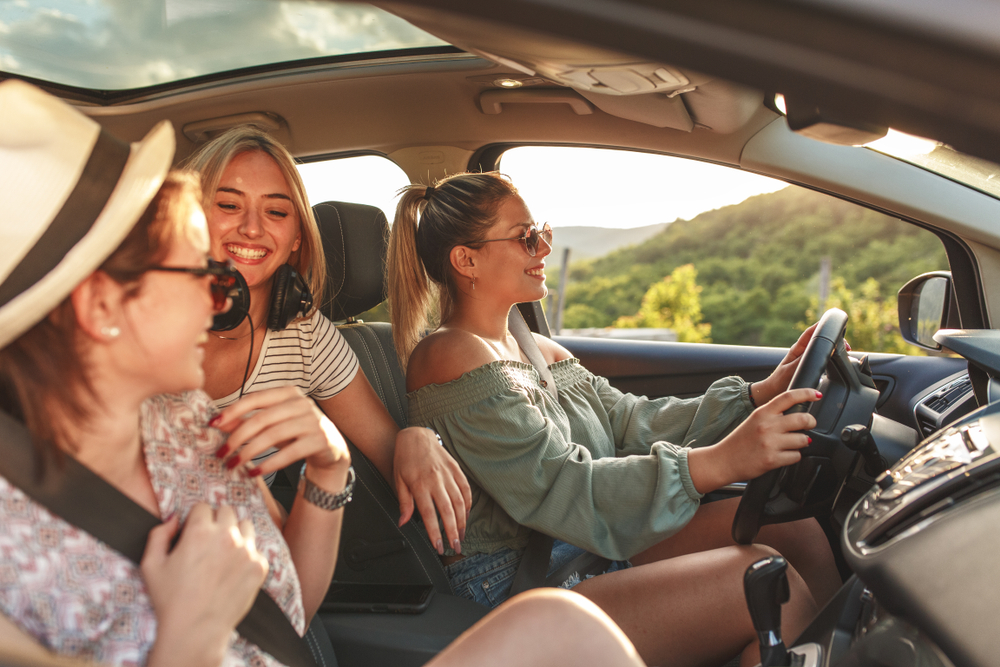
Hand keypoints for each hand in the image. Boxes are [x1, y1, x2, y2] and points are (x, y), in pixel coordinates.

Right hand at [142, 504, 267, 666]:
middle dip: (216, 522)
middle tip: (208, 542)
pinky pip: (256, 549)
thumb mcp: (151, 565)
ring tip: (223, 553)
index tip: (194, 532)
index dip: (196, 519)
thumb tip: (174, 519)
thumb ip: (159, 534)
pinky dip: (246, 555)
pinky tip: (233, 570)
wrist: (196, 630)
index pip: (203, 506)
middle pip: (226, 511)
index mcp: (200, 532)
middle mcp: (227, 536)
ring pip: (245, 525)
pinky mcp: (259, 566)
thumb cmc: (171, 600)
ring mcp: (246, 550)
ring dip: (235, 533)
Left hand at [212, 386, 350, 479]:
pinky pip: (289, 453)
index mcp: (288, 393)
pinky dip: (269, 463)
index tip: (213, 424)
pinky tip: (254, 471)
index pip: (255, 398)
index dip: (233, 411)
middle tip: (221, 452)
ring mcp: (313, 421)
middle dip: (238, 437)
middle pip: (262, 419)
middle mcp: (302, 404)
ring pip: (273, 435)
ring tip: (234, 464)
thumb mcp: (272, 425)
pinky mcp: (319, 440)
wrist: (331, 448)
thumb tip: (218, 423)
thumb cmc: (296, 433)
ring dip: (249, 451)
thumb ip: (248, 421)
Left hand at [394, 427, 472, 554]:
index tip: (439, 547)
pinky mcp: (456, 469)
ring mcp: (448, 474)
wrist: (416, 436)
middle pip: (448, 511)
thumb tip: (403, 523)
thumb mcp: (398, 481)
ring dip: (462, 521)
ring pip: (459, 502)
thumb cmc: (404, 460)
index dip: (435, 533)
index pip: (429, 515)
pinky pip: (465, 489)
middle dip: (453, 532)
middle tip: (455, 548)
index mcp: (419, 485)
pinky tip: (466, 515)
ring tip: (461, 536)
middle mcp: (436, 480)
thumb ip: (404, 503)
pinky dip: (468, 504)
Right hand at [689, 388, 820, 492]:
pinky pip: (796, 456)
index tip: (816, 394)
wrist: (723, 460)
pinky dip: (793, 456)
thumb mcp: (753, 420)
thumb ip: (773, 415)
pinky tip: (783, 455)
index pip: (789, 397)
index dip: (806, 393)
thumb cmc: (739, 441)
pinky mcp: (772, 460)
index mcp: (762, 412)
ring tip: (791, 444)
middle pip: (803, 418)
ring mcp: (770, 443)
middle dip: (810, 422)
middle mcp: (767, 426)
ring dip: (802, 442)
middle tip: (808, 425)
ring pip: (803, 439)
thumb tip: (797, 414)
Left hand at [753, 324, 852, 404]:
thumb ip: (803, 360)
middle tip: (846, 346)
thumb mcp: (791, 370)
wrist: (773, 392)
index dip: (822, 326)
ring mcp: (806, 358)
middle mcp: (802, 351)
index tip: (834, 324)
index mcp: (797, 349)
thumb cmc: (779, 381)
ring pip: (822, 347)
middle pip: (819, 338)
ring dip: (833, 347)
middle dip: (833, 338)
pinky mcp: (809, 365)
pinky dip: (831, 356)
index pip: (811, 332)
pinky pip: (822, 357)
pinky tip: (838, 359)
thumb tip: (817, 350)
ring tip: (845, 350)